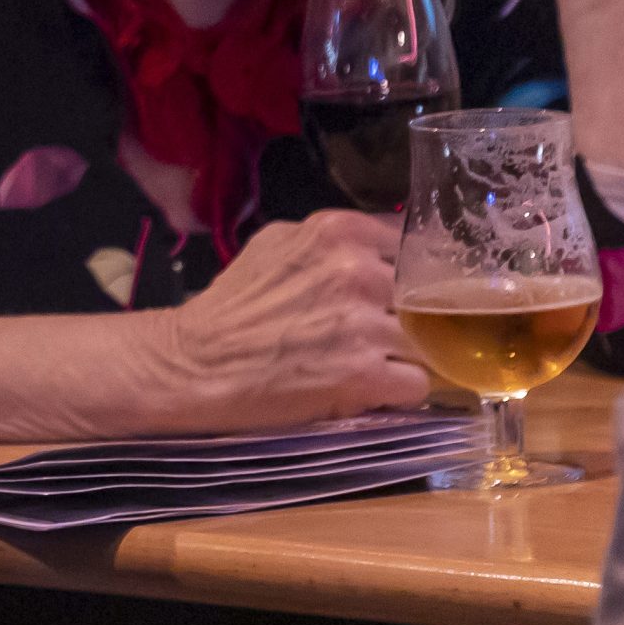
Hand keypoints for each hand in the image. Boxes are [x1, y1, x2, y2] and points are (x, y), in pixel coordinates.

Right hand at [154, 210, 427, 429]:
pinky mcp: (364, 375)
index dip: (419, 272)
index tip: (412, 291)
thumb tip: (382, 250)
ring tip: (380, 366)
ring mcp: (363, 324)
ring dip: (409, 357)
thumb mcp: (277, 244)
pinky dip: (399, 392)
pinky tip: (373, 391)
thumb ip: (332, 243)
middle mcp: (357, 270)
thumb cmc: (232, 306)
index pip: (416, 244)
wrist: (194, 363)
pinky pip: (417, 384)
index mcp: (339, 231)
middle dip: (419, 316)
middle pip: (429, 295)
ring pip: (429, 342)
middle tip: (395, 334)